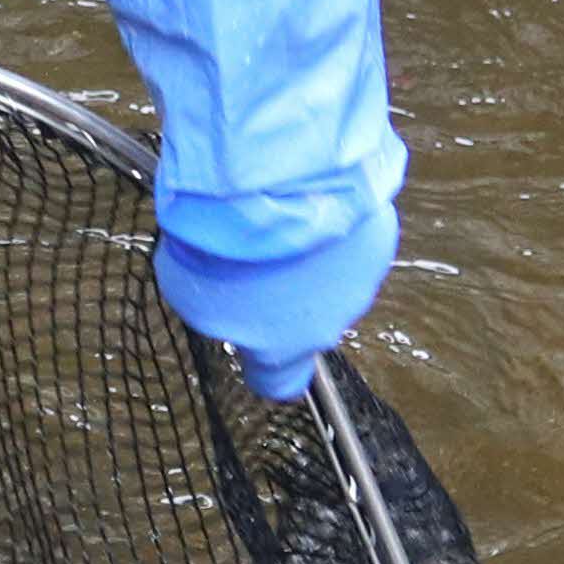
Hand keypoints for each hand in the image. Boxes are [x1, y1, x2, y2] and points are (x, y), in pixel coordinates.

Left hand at [155, 196, 397, 404]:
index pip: (279, 382)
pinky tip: (308, 196)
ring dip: (308, 255)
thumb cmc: (223, 241)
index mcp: (278, 349)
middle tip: (253, 253)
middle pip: (303, 320)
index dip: (266, 364)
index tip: (254, 343)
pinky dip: (333, 223)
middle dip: (282, 291)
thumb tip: (215, 290)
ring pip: (329, 277)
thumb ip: (210, 302)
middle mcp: (325, 325)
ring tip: (279, 217)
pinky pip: (350, 238)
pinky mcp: (377, 240)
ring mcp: (358, 283)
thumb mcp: (186, 283)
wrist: (271, 180)